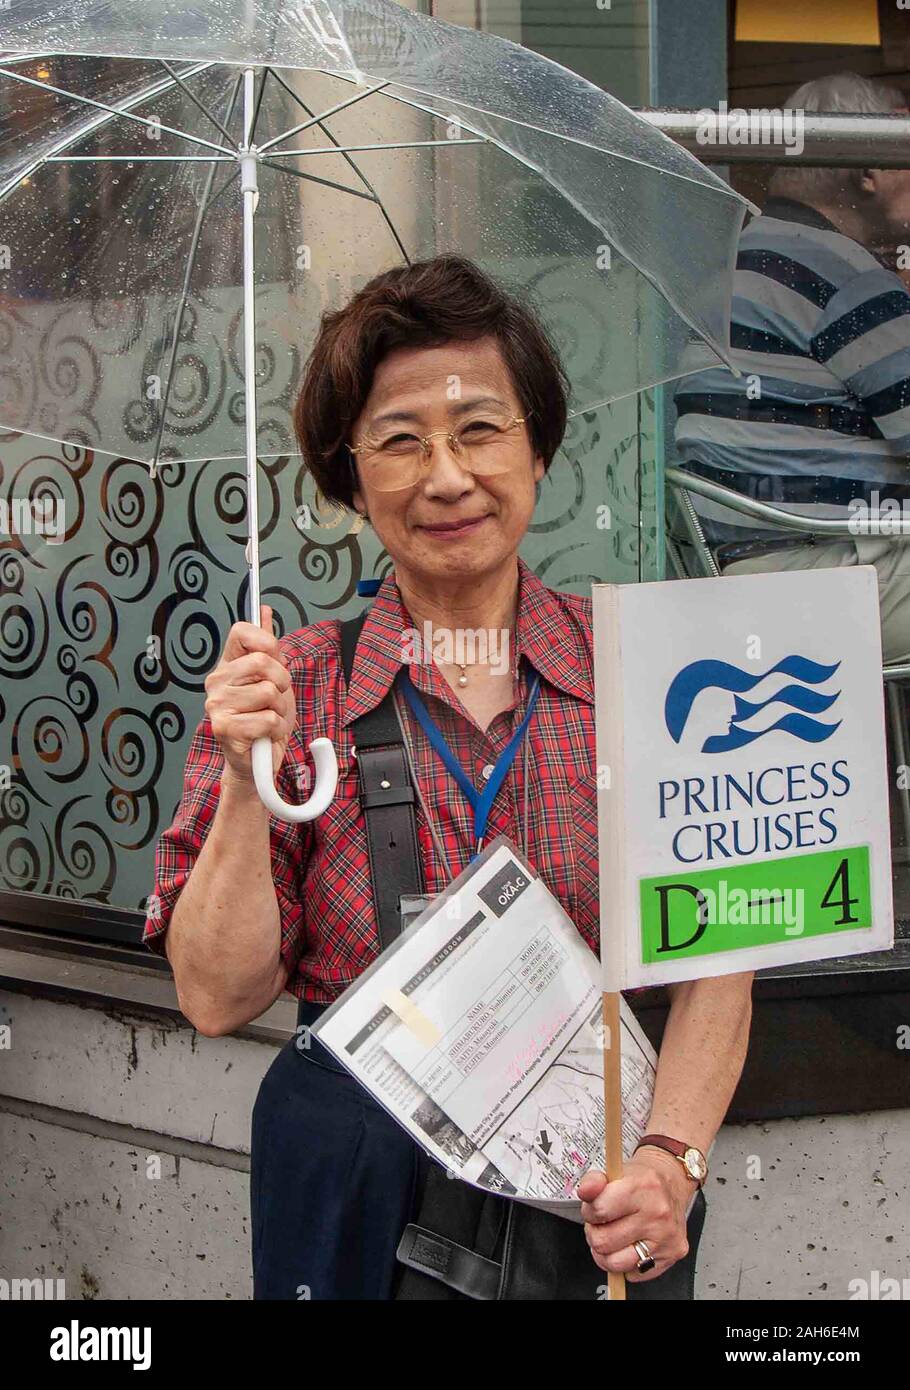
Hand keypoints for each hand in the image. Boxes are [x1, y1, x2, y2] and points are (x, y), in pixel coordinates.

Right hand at [204, 605, 296, 782]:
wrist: (258, 761)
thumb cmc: (264, 719)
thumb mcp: (273, 679)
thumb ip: (268, 646)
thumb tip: (264, 611)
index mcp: (227, 665)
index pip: (242, 631)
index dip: (266, 641)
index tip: (274, 658)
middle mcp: (216, 682)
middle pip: (263, 662)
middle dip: (282, 682)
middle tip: (276, 700)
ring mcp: (217, 705)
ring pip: (269, 692)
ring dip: (280, 710)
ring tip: (270, 719)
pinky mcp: (224, 729)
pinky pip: (268, 719)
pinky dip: (275, 729)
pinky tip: (264, 734)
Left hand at [576, 1147, 693, 1282]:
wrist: (674, 1181)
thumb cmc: (642, 1180)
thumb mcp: (615, 1171)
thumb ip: (593, 1181)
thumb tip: (585, 1191)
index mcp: (641, 1187)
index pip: (599, 1211)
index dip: (590, 1211)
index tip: (594, 1209)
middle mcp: (657, 1214)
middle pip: (603, 1241)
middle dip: (596, 1234)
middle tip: (603, 1224)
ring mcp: (666, 1237)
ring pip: (616, 1264)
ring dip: (608, 1253)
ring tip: (613, 1237)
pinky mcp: (672, 1255)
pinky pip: (634, 1274)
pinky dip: (627, 1264)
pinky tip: (632, 1245)